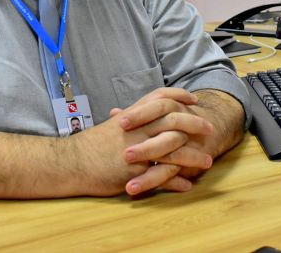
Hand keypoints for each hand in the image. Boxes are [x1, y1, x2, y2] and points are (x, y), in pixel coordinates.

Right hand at [70, 93, 211, 196]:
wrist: (71, 162)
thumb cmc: (91, 145)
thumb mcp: (112, 126)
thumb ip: (129, 119)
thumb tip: (133, 112)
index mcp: (133, 116)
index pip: (160, 97)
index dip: (179, 95)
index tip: (194, 98)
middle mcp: (137, 129)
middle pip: (174, 120)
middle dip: (195, 124)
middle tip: (210, 129)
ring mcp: (137, 150)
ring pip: (173, 150)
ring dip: (193, 156)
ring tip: (207, 162)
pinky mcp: (134, 172)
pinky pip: (162, 176)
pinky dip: (176, 182)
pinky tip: (188, 185)